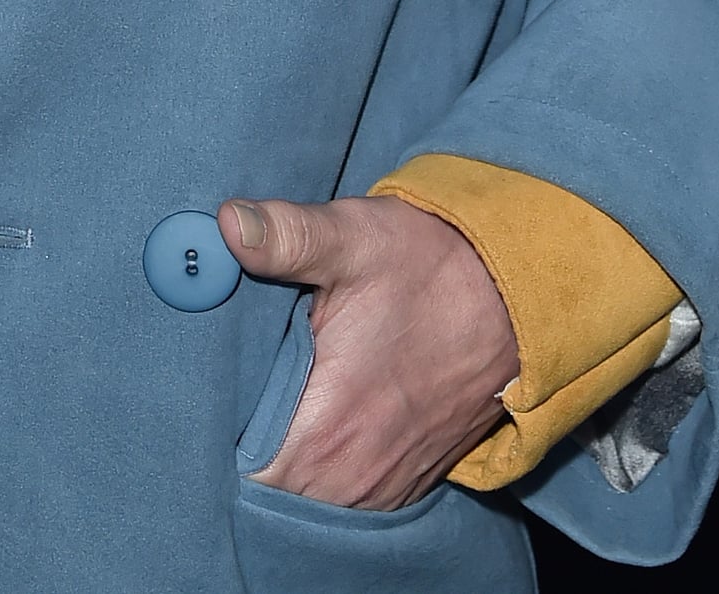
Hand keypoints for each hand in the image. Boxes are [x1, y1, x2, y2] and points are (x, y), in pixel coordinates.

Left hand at [219, 194, 518, 510]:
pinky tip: (309, 409)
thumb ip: (287, 235)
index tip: (203, 386)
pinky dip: (317, 463)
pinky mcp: (400, 482)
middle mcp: (353, 474)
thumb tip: (226, 223)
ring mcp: (381, 486)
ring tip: (268, 392)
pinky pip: (338, 492)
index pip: (241, 469)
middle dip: (242, 439)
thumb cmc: (433, 267)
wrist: (515, 299)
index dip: (215, 430)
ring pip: (302, 494)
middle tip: (232, 380)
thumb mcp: (357, 237)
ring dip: (281, 453)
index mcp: (329, 425)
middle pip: (265, 486)